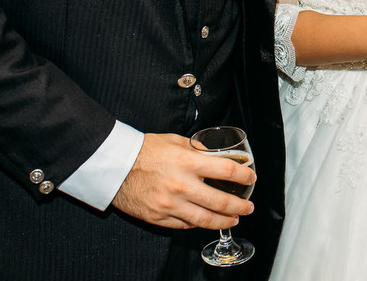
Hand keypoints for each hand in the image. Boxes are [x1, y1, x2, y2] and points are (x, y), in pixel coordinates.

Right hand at [111, 133, 255, 229]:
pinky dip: (199, 224)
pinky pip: (185, 225)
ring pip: (205, 220)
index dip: (244, 176)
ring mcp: (171, 205)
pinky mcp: (160, 218)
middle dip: (240, 206)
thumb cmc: (144, 151)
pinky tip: (206, 220)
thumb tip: (215, 155)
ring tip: (234, 220)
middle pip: (221, 202)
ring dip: (224, 221)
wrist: (115, 166)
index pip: (227, 171)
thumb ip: (198, 150)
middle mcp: (182, 186)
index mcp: (188, 162)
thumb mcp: (176, 141)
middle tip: (248, 207)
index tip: (251, 178)